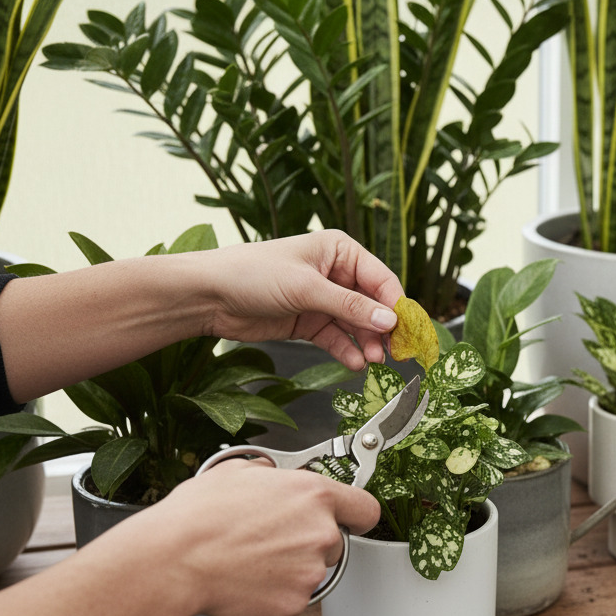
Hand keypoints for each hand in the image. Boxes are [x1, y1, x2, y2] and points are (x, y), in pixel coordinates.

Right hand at [118, 460, 380, 615]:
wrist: (175, 559)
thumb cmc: (199, 515)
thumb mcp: (240, 472)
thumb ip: (274, 476)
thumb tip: (275, 477)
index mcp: (314, 494)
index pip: (366, 507)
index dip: (356, 515)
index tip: (350, 519)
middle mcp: (321, 532)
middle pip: (334, 541)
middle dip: (309, 542)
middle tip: (270, 539)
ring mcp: (311, 570)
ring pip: (313, 569)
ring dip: (291, 567)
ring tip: (251, 558)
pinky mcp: (296, 602)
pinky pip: (294, 596)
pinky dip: (275, 592)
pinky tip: (247, 579)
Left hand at [199, 229, 403, 370]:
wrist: (209, 296)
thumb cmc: (253, 274)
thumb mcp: (306, 288)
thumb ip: (350, 306)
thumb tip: (389, 321)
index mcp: (339, 251)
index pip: (381, 278)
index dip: (395, 305)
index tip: (406, 330)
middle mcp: (335, 273)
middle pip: (372, 304)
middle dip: (382, 329)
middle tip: (393, 353)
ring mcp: (323, 299)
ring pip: (356, 324)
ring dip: (366, 343)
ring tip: (373, 361)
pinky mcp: (309, 322)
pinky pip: (337, 338)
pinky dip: (347, 351)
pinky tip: (354, 363)